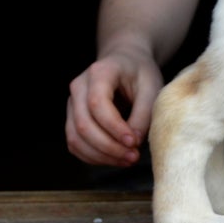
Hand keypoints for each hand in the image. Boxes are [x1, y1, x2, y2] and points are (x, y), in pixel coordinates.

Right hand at [66, 50, 163, 166]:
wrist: (126, 61)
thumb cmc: (140, 73)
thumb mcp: (152, 87)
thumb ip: (143, 114)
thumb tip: (132, 143)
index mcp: (100, 72)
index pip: (98, 103)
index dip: (114, 127)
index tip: (133, 142)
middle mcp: (79, 86)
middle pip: (83, 124)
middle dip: (108, 146)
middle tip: (133, 157)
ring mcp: (72, 103)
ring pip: (75, 137)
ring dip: (100, 155)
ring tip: (127, 160)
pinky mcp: (72, 118)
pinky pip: (75, 143)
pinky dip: (93, 156)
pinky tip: (115, 159)